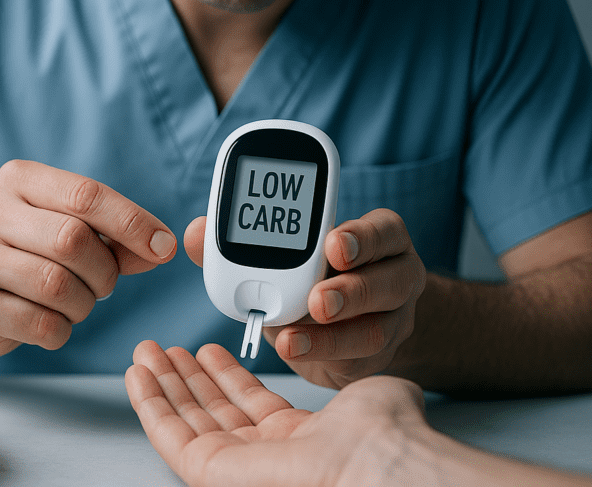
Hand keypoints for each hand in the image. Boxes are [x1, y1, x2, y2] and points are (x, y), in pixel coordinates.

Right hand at [0, 160, 176, 356]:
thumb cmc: (30, 253)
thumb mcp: (72, 229)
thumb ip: (118, 237)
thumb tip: (162, 247)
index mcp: (19, 179)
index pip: (85, 194)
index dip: (131, 222)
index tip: (163, 246)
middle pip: (72, 240)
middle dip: (104, 270)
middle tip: (104, 283)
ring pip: (57, 285)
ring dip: (84, 304)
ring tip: (75, 302)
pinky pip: (40, 325)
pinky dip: (61, 330)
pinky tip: (51, 321)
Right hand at [125, 340, 429, 486]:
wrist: (378, 462)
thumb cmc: (387, 435)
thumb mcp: (372, 397)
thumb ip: (362, 392)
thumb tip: (380, 390)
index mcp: (306, 443)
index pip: (251, 408)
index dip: (225, 377)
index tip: (206, 351)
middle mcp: (270, 460)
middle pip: (213, 414)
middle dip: (186, 378)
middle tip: (164, 348)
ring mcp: (240, 469)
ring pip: (187, 423)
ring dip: (162, 385)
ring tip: (146, 352)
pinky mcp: (212, 475)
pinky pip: (170, 438)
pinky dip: (150, 404)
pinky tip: (138, 375)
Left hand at [184, 208, 425, 387]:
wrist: (343, 327)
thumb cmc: (309, 278)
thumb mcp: (281, 256)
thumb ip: (237, 242)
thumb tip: (195, 232)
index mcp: (378, 240)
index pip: (384, 231)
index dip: (362, 236)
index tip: (331, 242)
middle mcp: (395, 276)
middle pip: (391, 279)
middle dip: (352, 289)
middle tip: (316, 299)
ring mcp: (393, 320)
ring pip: (378, 326)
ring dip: (334, 333)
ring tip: (289, 336)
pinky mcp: (377, 359)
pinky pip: (358, 360)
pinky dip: (322, 355)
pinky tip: (291, 350)